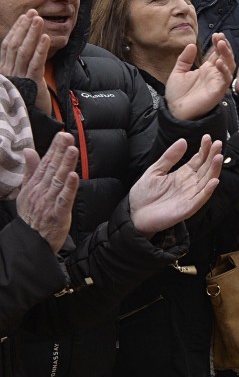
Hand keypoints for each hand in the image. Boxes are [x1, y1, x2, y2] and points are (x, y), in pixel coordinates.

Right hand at [0, 10, 52, 114]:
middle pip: (15, 45)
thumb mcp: (23, 78)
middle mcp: (8, 72)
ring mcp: (19, 78)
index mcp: (5, 70)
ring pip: (24, 51)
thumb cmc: (30, 98)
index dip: (16, 30)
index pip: (8, 45)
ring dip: (32, 34)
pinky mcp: (31, 83)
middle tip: (33, 13)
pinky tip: (46, 38)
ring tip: (39, 20)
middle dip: (24, 28)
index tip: (25, 17)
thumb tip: (27, 45)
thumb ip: (22, 63)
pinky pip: (36, 63)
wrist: (33, 120)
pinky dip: (41, 49)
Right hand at [15, 131, 77, 251]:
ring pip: (58, 180)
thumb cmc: (31, 215)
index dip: (54, 149)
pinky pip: (64, 198)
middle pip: (52, 168)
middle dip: (60, 151)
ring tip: (72, 150)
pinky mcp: (57, 213)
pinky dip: (69, 187)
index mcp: (35, 185)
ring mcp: (49, 202)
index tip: (61, 135)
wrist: (30, 241)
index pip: (45, 163)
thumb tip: (28, 150)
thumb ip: (30, 170)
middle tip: (67, 137)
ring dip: (66, 164)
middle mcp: (41, 191)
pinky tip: (73, 175)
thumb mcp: (26, 191)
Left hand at [128, 136, 222, 236]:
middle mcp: (190, 184)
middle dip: (213, 156)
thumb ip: (169, 157)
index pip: (198, 159)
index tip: (208, 137)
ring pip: (207, 181)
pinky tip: (214, 181)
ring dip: (214, 170)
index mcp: (183, 174)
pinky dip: (208, 190)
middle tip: (218, 143)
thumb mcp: (154, 171)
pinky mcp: (188, 208)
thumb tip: (183, 140)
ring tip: (218, 157)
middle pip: (206, 168)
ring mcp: (190, 196)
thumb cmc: (144, 195)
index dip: (204, 149)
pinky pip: (201, 198)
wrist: (134, 215)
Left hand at [166, 35, 234, 119]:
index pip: (216, 54)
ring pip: (229, 66)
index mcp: (206, 69)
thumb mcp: (178, 72)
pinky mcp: (218, 91)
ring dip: (227, 54)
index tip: (216, 35)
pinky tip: (218, 62)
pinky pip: (226, 79)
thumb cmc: (177, 94)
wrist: (175, 111)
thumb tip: (191, 45)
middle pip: (225, 57)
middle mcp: (214, 74)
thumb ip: (185, 59)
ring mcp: (217, 82)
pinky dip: (224, 70)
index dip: (217, 44)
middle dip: (224, 46)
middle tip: (220, 36)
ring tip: (221, 44)